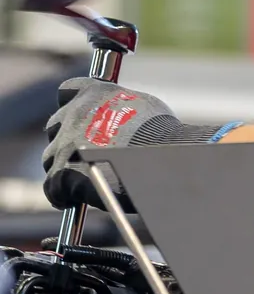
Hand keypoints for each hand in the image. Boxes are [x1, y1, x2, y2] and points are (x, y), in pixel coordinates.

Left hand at [42, 78, 236, 210]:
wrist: (162, 155)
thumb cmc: (161, 133)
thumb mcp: (141, 106)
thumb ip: (119, 108)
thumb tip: (119, 119)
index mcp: (95, 93)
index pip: (67, 92)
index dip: (72, 107)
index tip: (81, 121)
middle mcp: (75, 113)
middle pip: (55, 127)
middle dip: (66, 139)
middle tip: (81, 155)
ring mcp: (66, 142)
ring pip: (50, 157)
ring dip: (63, 166)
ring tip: (81, 179)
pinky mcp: (63, 172)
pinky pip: (53, 187)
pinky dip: (61, 194)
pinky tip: (73, 200)